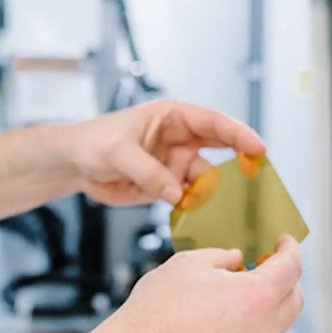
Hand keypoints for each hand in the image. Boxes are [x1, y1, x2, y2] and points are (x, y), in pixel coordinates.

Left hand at [66, 99, 265, 205]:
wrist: (73, 164)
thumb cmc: (92, 142)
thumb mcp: (117, 152)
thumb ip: (148, 171)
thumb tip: (176, 192)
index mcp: (172, 116)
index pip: (213, 122)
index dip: (239, 134)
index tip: (258, 148)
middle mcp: (180, 138)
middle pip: (220, 147)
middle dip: (241, 159)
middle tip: (258, 176)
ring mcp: (175, 163)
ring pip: (206, 179)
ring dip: (214, 192)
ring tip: (221, 206)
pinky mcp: (167, 186)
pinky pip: (190, 198)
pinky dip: (198, 208)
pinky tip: (202, 215)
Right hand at [90, 236, 303, 332]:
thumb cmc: (157, 311)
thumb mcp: (189, 264)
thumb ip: (221, 257)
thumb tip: (235, 259)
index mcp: (256, 297)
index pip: (292, 267)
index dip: (290, 248)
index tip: (284, 241)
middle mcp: (262, 328)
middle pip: (295, 299)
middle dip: (287, 276)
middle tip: (268, 261)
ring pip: (279, 321)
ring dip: (270, 299)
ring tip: (244, 284)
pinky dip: (254, 319)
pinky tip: (230, 309)